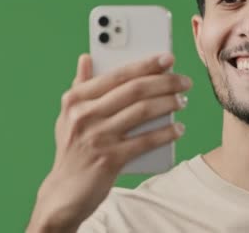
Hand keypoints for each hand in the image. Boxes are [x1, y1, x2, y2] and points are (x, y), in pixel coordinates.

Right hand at [27, 53, 190, 232]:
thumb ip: (80, 85)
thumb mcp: (68, 115)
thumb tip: (87, 57)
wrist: (64, 192)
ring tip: (182, 101)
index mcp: (75, 99)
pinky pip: (146, 141)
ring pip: (142, 112)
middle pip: (134, 90)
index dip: (146, 64)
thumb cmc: (73, 147)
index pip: (118, 74)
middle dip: (165, 82)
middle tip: (184, 81)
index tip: (168, 58)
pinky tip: (178, 128)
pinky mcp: (110, 160)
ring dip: (168, 104)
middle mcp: (84, 115)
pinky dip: (166, 133)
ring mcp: (97, 138)